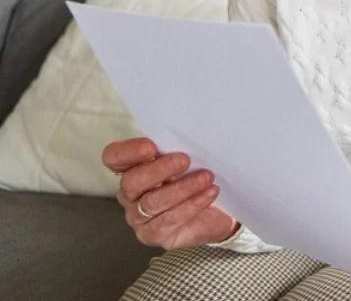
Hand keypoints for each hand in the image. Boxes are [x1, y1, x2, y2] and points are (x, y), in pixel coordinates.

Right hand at [101, 137, 238, 248]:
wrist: (218, 211)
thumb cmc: (197, 178)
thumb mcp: (189, 160)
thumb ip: (178, 149)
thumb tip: (189, 134)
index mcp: (132, 168)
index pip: (114, 157)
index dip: (128, 152)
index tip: (151, 147)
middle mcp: (130, 193)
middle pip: (132, 181)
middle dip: (159, 170)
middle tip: (185, 160)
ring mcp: (138, 216)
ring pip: (152, 202)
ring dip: (182, 188)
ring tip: (207, 177)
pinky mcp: (152, 234)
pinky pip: (168, 220)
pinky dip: (192, 204)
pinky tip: (210, 193)